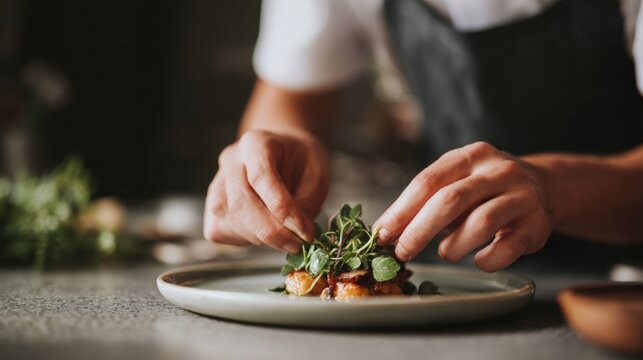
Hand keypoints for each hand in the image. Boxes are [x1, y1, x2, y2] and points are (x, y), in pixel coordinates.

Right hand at [204, 130, 329, 252]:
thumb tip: (297, 233)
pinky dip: (247, 239)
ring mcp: (216, 184)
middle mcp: (230, 161)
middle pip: (241, 202)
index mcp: (256, 143)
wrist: (283, 155)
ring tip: (286, 236)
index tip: (304, 231)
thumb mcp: (317, 174)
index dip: (283, 208)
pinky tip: (265, 232)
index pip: (260, 176)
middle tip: (299, 244)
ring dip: (262, 238)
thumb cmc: (301, 162)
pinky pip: (223, 231)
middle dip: (273, 232)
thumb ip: (308, 202)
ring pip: (231, 220)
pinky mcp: (211, 208)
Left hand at [374, 142, 553, 271]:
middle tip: (403, 252)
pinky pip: (508, 247)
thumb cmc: (486, 190)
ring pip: (481, 223)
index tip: (383, 233)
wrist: (546, 187)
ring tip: (446, 252)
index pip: (428, 181)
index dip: (402, 210)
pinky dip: (487, 259)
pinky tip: (479, 259)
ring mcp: (522, 196)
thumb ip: (425, 202)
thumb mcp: (457, 182)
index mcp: (470, 156)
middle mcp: (498, 171)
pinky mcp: (538, 223)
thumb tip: (386, 231)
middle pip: (450, 200)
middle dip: (420, 230)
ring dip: (454, 246)